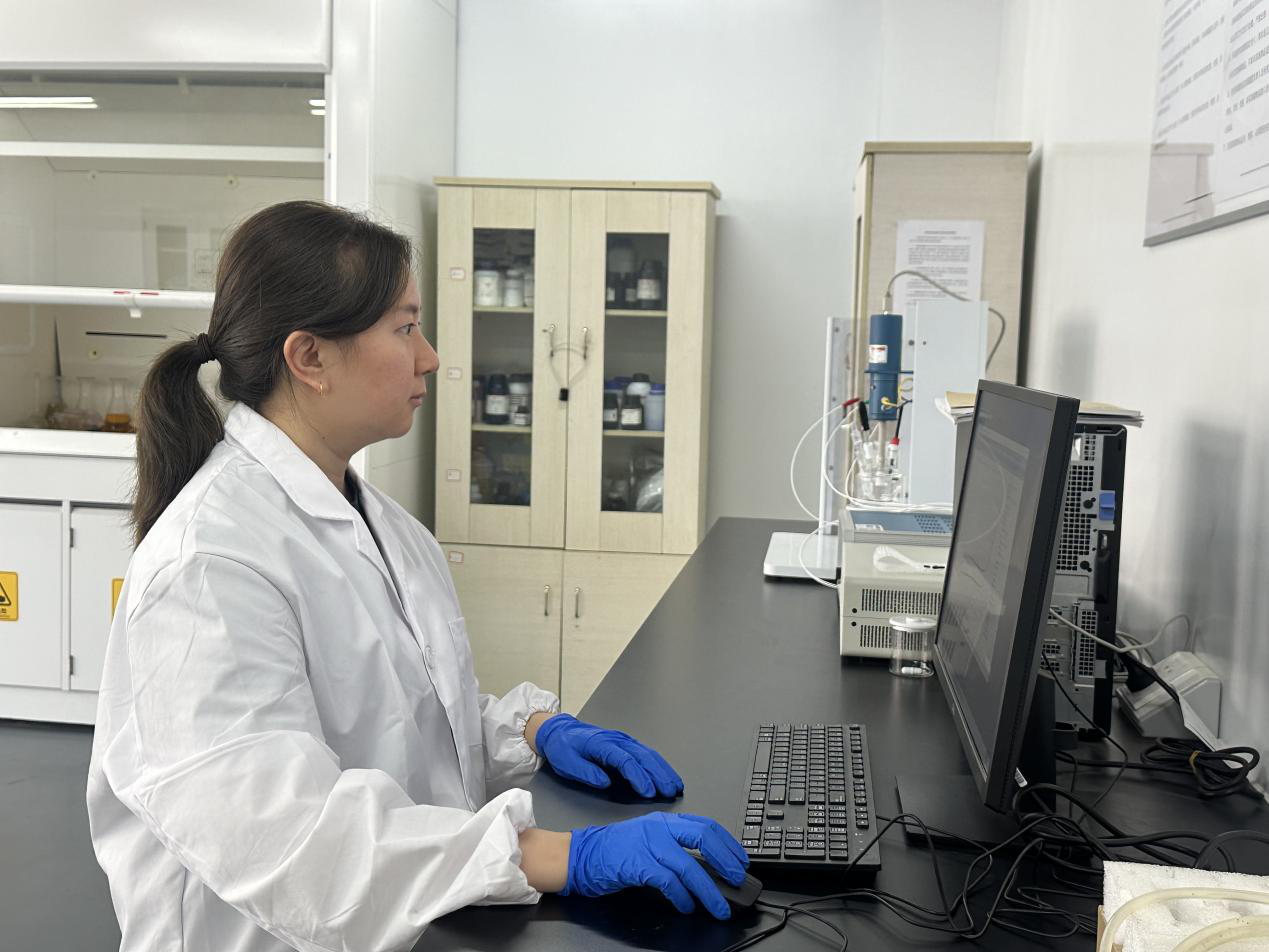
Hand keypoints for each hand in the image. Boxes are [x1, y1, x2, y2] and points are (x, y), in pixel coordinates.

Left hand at [534, 714, 683, 797]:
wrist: (559, 731)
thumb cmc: (563, 747)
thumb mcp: (567, 763)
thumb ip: (586, 772)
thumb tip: (605, 782)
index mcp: (602, 744)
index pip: (625, 761)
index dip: (639, 777)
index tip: (648, 792)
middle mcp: (616, 740)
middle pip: (643, 756)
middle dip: (659, 775)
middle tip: (670, 791)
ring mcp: (622, 740)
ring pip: (648, 754)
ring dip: (663, 770)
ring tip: (675, 785)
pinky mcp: (625, 744)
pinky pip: (645, 753)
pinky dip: (658, 764)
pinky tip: (666, 774)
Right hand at [562, 813, 748, 918]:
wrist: (580, 855)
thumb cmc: (613, 850)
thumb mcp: (648, 840)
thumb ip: (675, 848)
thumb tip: (707, 868)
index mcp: (664, 821)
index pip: (706, 825)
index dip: (728, 843)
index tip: (741, 859)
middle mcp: (659, 828)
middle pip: (704, 838)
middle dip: (726, 861)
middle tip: (737, 879)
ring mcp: (648, 844)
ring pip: (690, 866)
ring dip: (708, 891)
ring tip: (718, 907)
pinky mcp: (638, 864)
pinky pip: (669, 882)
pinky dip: (682, 897)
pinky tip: (687, 907)